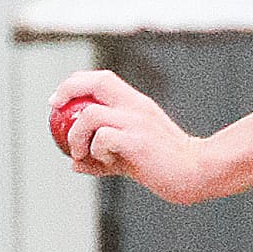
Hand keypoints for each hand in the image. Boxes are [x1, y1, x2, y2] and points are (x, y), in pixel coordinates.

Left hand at [48, 68, 210, 203]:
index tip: (57, 100)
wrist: (197, 173)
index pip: (102, 79)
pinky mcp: (137, 141)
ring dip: (76, 135)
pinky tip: (104, 163)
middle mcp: (136, 107)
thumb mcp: (128, 158)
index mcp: (136, 103)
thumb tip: (73, 165)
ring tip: (79, 153)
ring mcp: (137, 122)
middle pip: (97, 82)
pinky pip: (102, 139)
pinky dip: (95, 152)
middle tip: (55, 110)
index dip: (75, 83)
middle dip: (69, 90)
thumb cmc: (164, 166)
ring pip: (91, 116)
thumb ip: (101, 157)